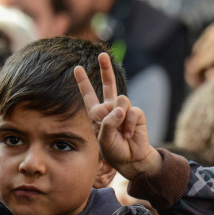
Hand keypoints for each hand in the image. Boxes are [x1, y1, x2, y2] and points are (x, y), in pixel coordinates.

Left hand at [75, 52, 160, 179]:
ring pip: (121, 100)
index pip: (89, 95)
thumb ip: (108, 123)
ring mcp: (124, 109)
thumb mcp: (103, 139)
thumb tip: (120, 109)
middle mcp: (110, 108)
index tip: (77, 68)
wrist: (132, 159)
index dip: (83, 81)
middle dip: (106, 69)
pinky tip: (129, 134)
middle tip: (102, 55)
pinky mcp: (136, 113)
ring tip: (121, 132)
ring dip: (120, 117)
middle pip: (108, 84)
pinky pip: (131, 111)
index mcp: (97, 113)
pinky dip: (129, 124)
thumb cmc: (114, 150)